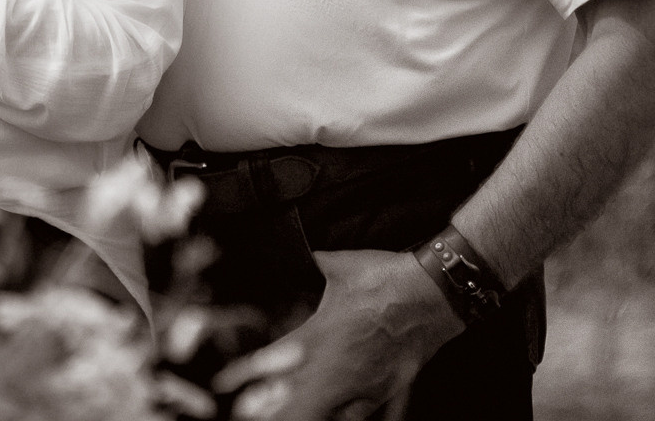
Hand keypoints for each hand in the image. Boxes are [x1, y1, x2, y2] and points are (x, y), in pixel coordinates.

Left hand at [218, 248, 462, 420]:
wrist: (432, 294)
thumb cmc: (384, 278)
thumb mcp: (338, 265)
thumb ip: (312, 263)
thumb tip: (297, 250)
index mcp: (315, 336)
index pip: (268, 363)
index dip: (241, 378)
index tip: (223, 386)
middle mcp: (333, 367)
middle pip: (290, 404)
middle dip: (268, 410)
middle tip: (248, 414)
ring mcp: (359, 385)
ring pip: (322, 417)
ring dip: (302, 416)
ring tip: (280, 418)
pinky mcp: (383, 393)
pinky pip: (357, 419)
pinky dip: (339, 420)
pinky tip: (331, 419)